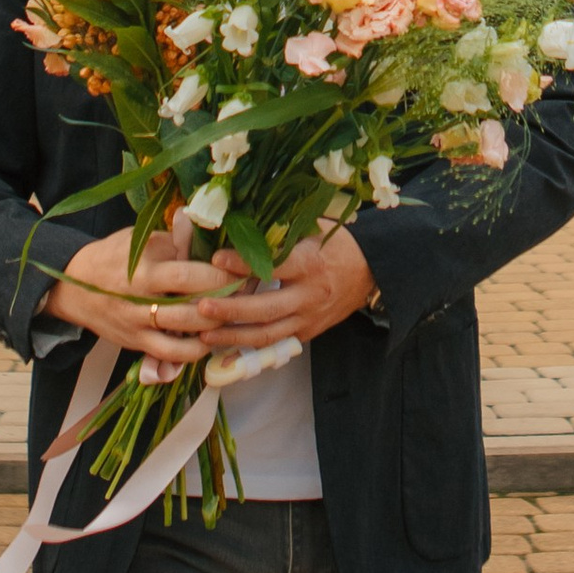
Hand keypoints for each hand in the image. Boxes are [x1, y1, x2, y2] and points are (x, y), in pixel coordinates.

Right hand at [43, 228, 234, 369]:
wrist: (74, 287)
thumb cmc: (113, 256)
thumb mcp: (140, 239)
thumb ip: (174, 239)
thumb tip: (211, 229)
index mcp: (143, 270)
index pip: (188, 276)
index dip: (220, 275)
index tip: (243, 270)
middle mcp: (140, 302)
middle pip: (191, 310)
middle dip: (223, 304)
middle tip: (246, 295)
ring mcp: (138, 326)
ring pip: (184, 336)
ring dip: (214, 327)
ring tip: (234, 315)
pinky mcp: (137, 344)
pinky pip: (171, 355)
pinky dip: (195, 350)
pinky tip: (211, 338)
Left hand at [195, 228, 380, 353]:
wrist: (372, 269)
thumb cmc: (337, 243)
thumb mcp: (313, 228)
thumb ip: (280, 232)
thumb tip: (238, 225)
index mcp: (311, 263)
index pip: (274, 266)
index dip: (244, 264)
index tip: (216, 260)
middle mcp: (309, 295)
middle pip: (266, 310)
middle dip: (231, 311)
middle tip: (201, 307)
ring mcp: (308, 317)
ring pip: (268, 334)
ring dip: (233, 337)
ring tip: (204, 335)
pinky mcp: (308, 332)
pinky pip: (275, 343)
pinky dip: (249, 347)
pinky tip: (224, 347)